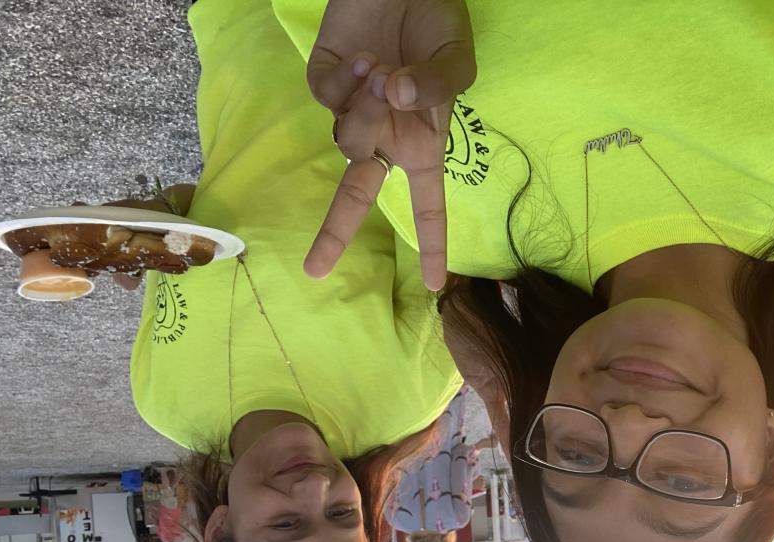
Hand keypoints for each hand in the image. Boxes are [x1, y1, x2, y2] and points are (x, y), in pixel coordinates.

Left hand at [304, 0, 476, 287]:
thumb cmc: (438, 21)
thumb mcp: (456, 58)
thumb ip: (436, 86)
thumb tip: (396, 98)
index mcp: (423, 141)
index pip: (429, 204)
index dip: (432, 243)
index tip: (434, 284)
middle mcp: (386, 134)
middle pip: (357, 194)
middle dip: (335, 232)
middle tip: (317, 269)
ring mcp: (353, 109)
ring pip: (347, 139)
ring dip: (366, 112)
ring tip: (386, 70)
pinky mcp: (325, 80)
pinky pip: (328, 100)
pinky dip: (347, 83)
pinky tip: (367, 58)